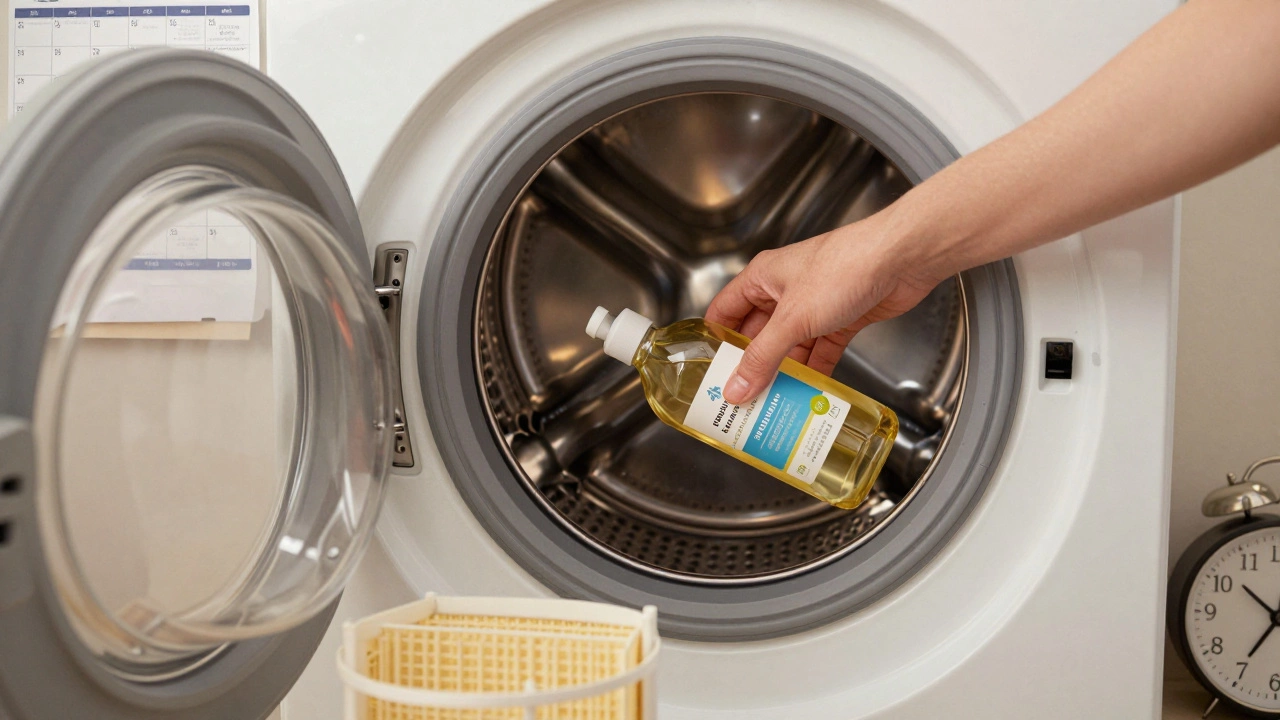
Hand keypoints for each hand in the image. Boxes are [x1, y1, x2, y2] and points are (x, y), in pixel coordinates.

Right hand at [705, 212, 943, 404]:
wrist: (901, 260)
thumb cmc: (845, 267)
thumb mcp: (793, 318)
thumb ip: (764, 357)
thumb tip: (736, 387)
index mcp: (763, 278)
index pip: (725, 311)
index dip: (715, 341)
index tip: (710, 374)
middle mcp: (785, 291)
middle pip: (757, 334)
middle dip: (751, 365)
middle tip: (740, 398)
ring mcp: (813, 306)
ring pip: (789, 346)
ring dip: (783, 373)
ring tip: (771, 403)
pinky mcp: (840, 320)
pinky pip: (819, 351)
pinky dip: (814, 371)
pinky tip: (808, 393)